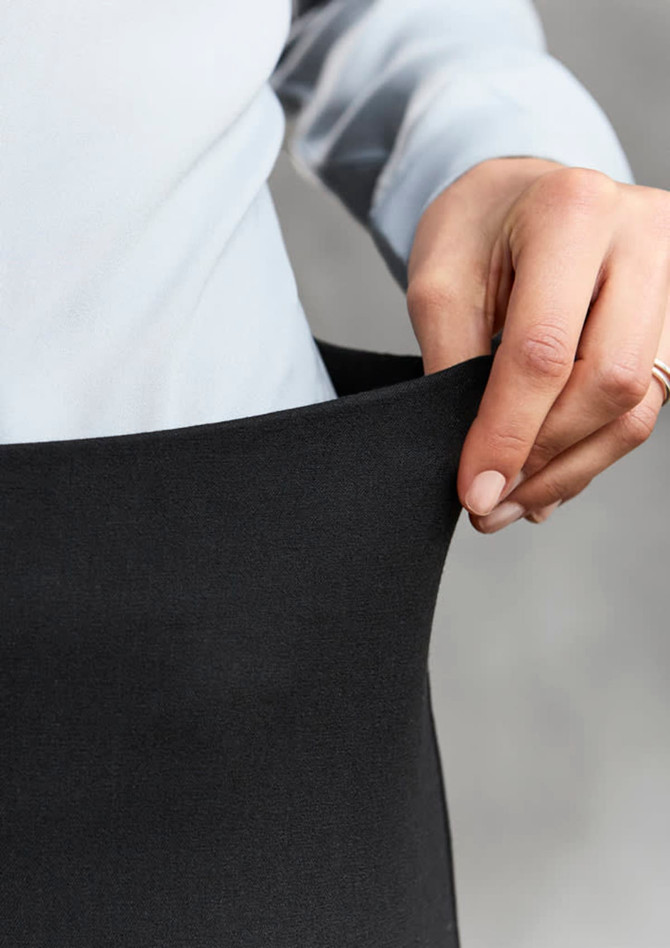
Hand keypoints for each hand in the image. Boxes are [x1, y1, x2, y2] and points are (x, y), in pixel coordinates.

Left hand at [406, 157, 669, 532]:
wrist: (523, 195)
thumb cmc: (477, 231)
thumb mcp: (440, 284)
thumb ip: (455, 366)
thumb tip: (483, 463)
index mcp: (572, 213)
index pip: (545, 350)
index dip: (508, 433)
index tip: (475, 491)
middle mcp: (642, 238)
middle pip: (610, 383)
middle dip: (545, 457)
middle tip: (491, 504)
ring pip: (639, 404)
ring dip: (572, 468)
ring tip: (514, 502)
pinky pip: (647, 402)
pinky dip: (593, 449)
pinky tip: (549, 475)